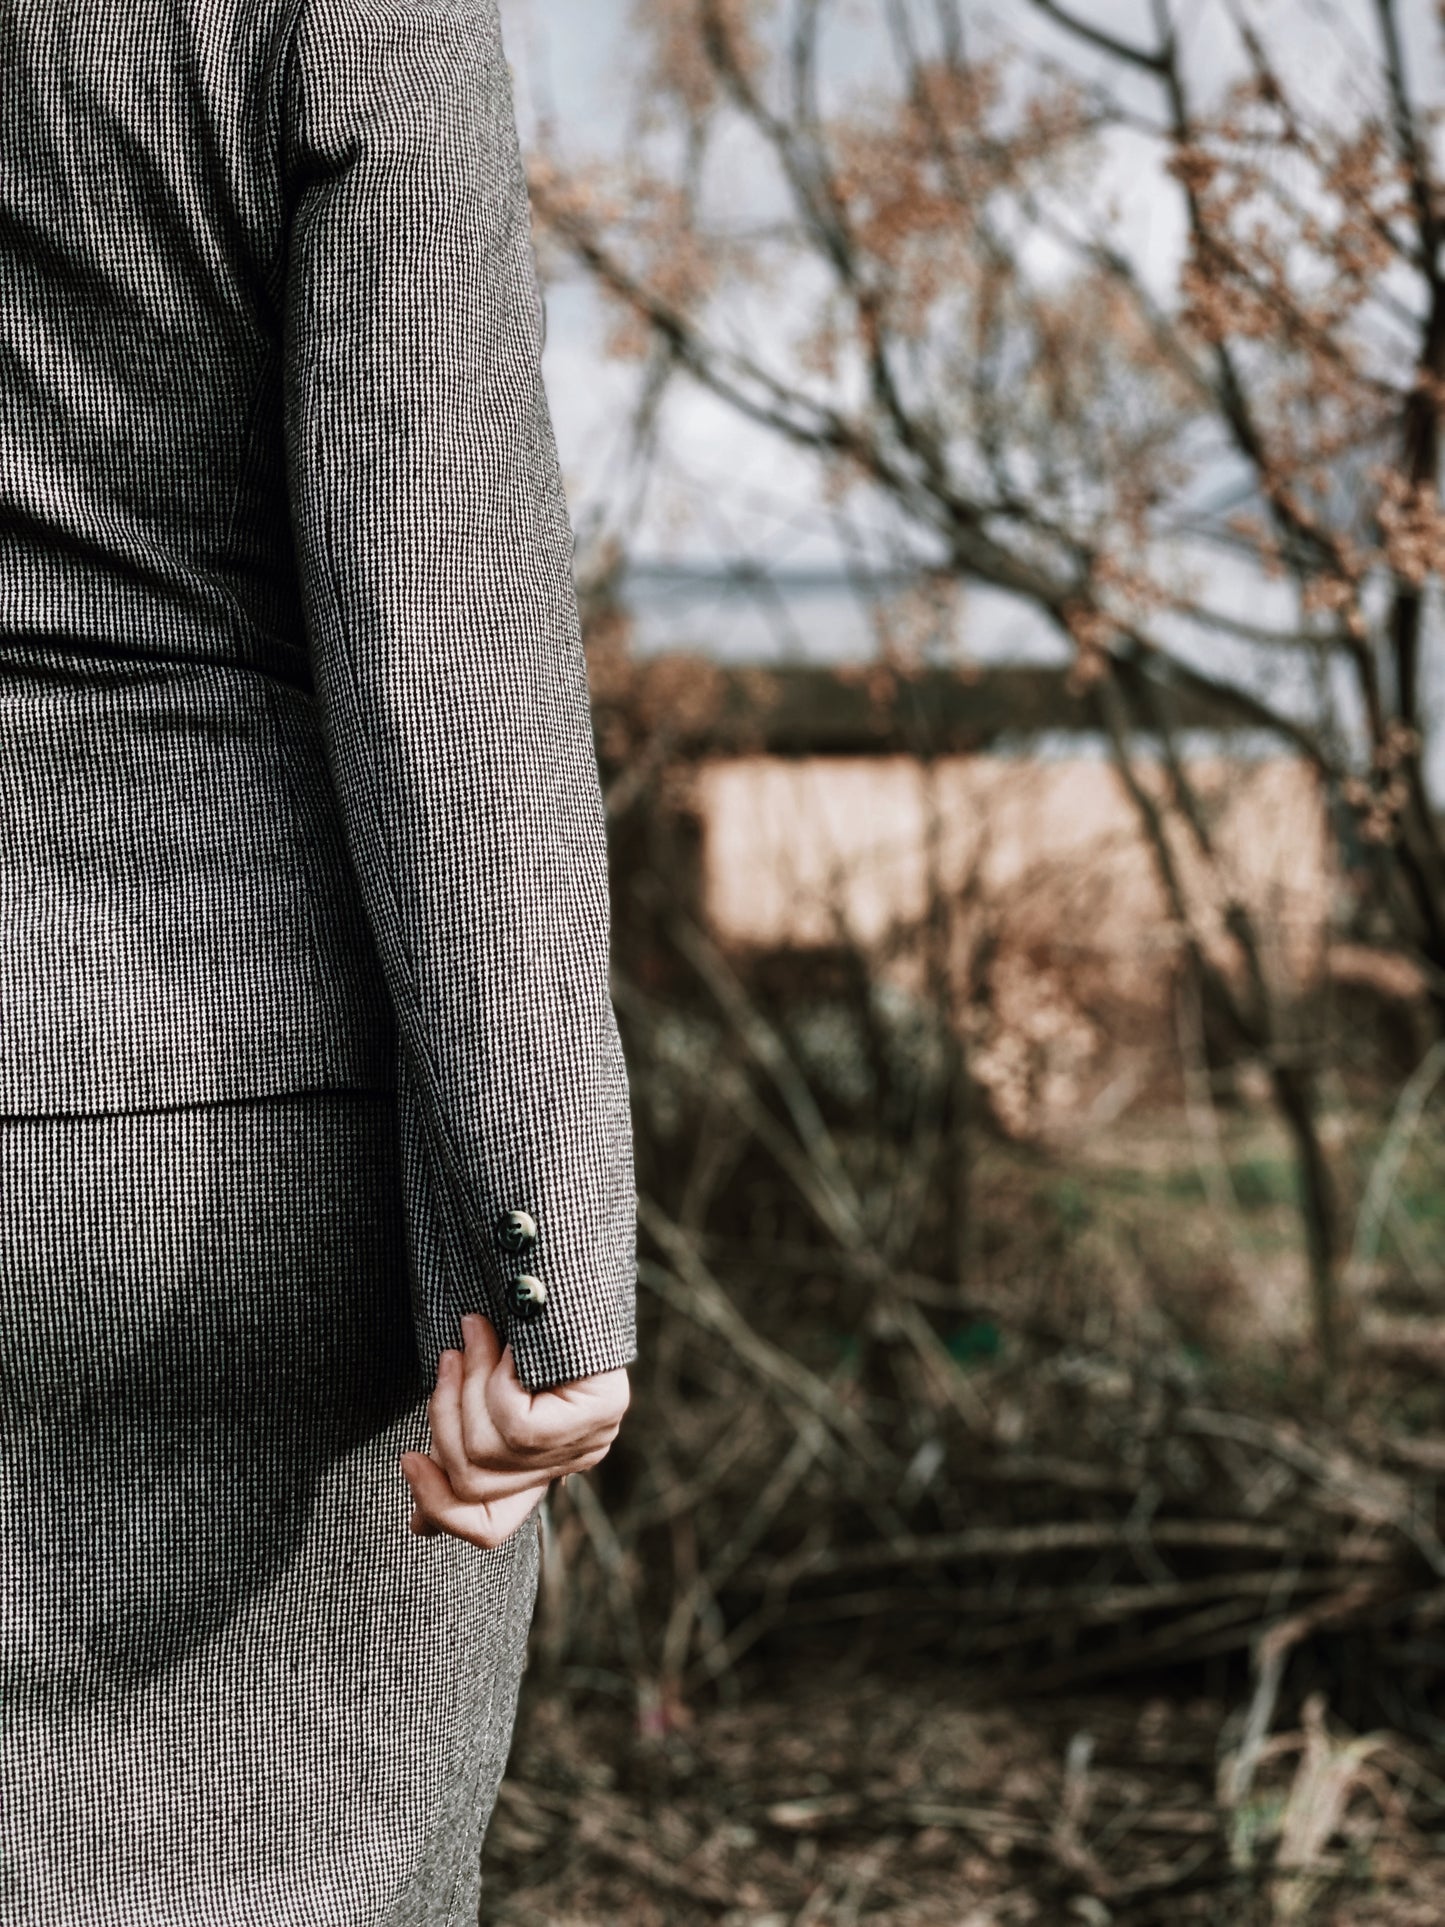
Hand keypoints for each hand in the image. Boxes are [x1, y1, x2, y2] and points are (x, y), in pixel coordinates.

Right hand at [399, 1312, 629, 1548]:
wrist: (564, 1259)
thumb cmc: (514, 1322)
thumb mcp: (475, 1392)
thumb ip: (458, 1443)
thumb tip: (417, 1525)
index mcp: (545, 1464)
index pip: (489, 1527)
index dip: (438, 1505)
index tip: (408, 1459)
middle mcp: (573, 1460)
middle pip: (473, 1485)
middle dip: (443, 1418)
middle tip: (445, 1359)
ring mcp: (592, 1438)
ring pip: (487, 1451)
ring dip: (465, 1385)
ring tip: (471, 1334)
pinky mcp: (601, 1413)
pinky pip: (515, 1422)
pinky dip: (495, 1376)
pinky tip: (507, 1341)